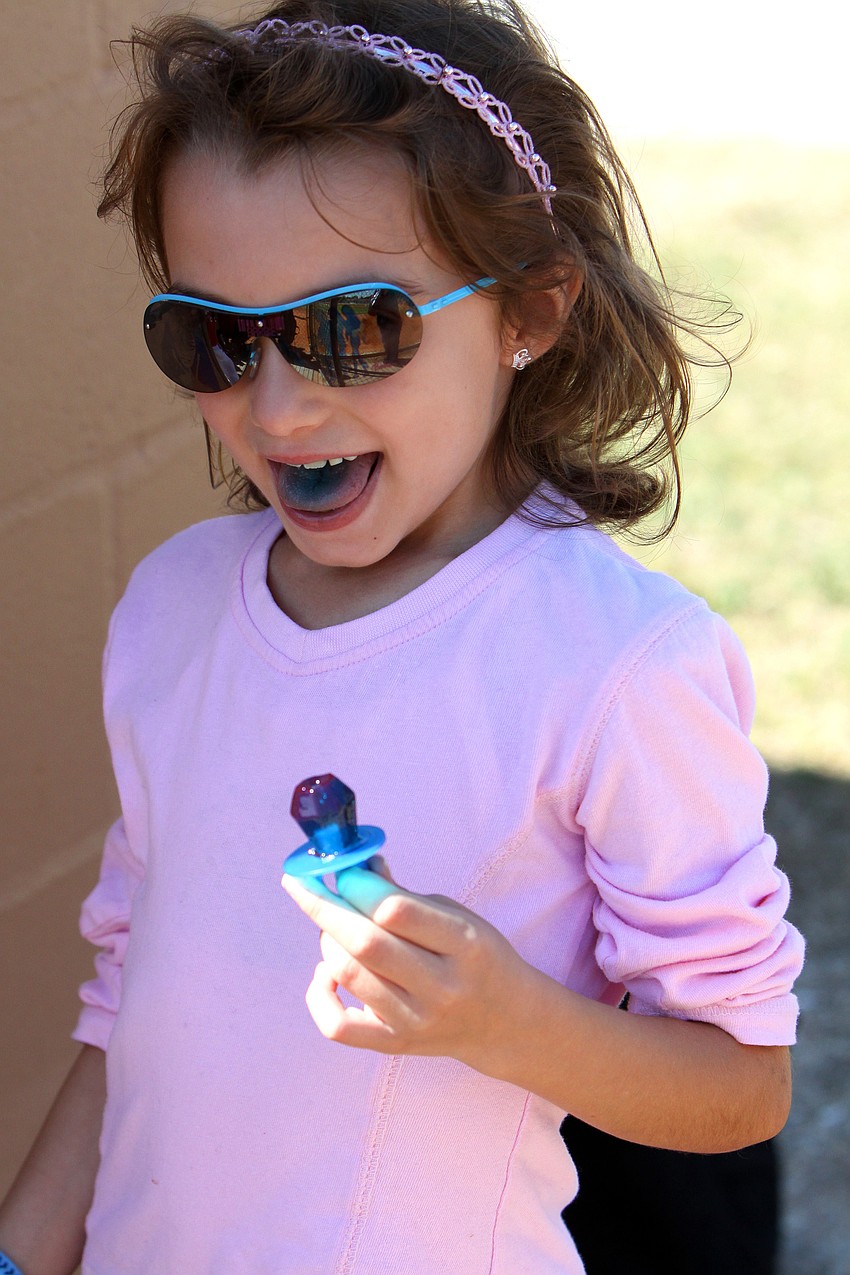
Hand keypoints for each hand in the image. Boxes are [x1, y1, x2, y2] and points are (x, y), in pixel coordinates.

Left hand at [281, 861, 536, 1072]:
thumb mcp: (457, 916)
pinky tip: (327, 972)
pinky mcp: (394, 1045)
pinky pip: (337, 1026)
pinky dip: (319, 993)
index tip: (343, 869)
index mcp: (464, 944)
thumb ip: (404, 895)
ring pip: (347, 975)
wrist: (504, 1022)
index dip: (359, 885)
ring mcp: (416, 1021)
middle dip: (326, 907)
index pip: (397, 911)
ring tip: (333, 928)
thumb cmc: (475, 956)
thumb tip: (355, 869)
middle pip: (365, 944)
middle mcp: (441, 987)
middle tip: (309, 885)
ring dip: (327, 941)